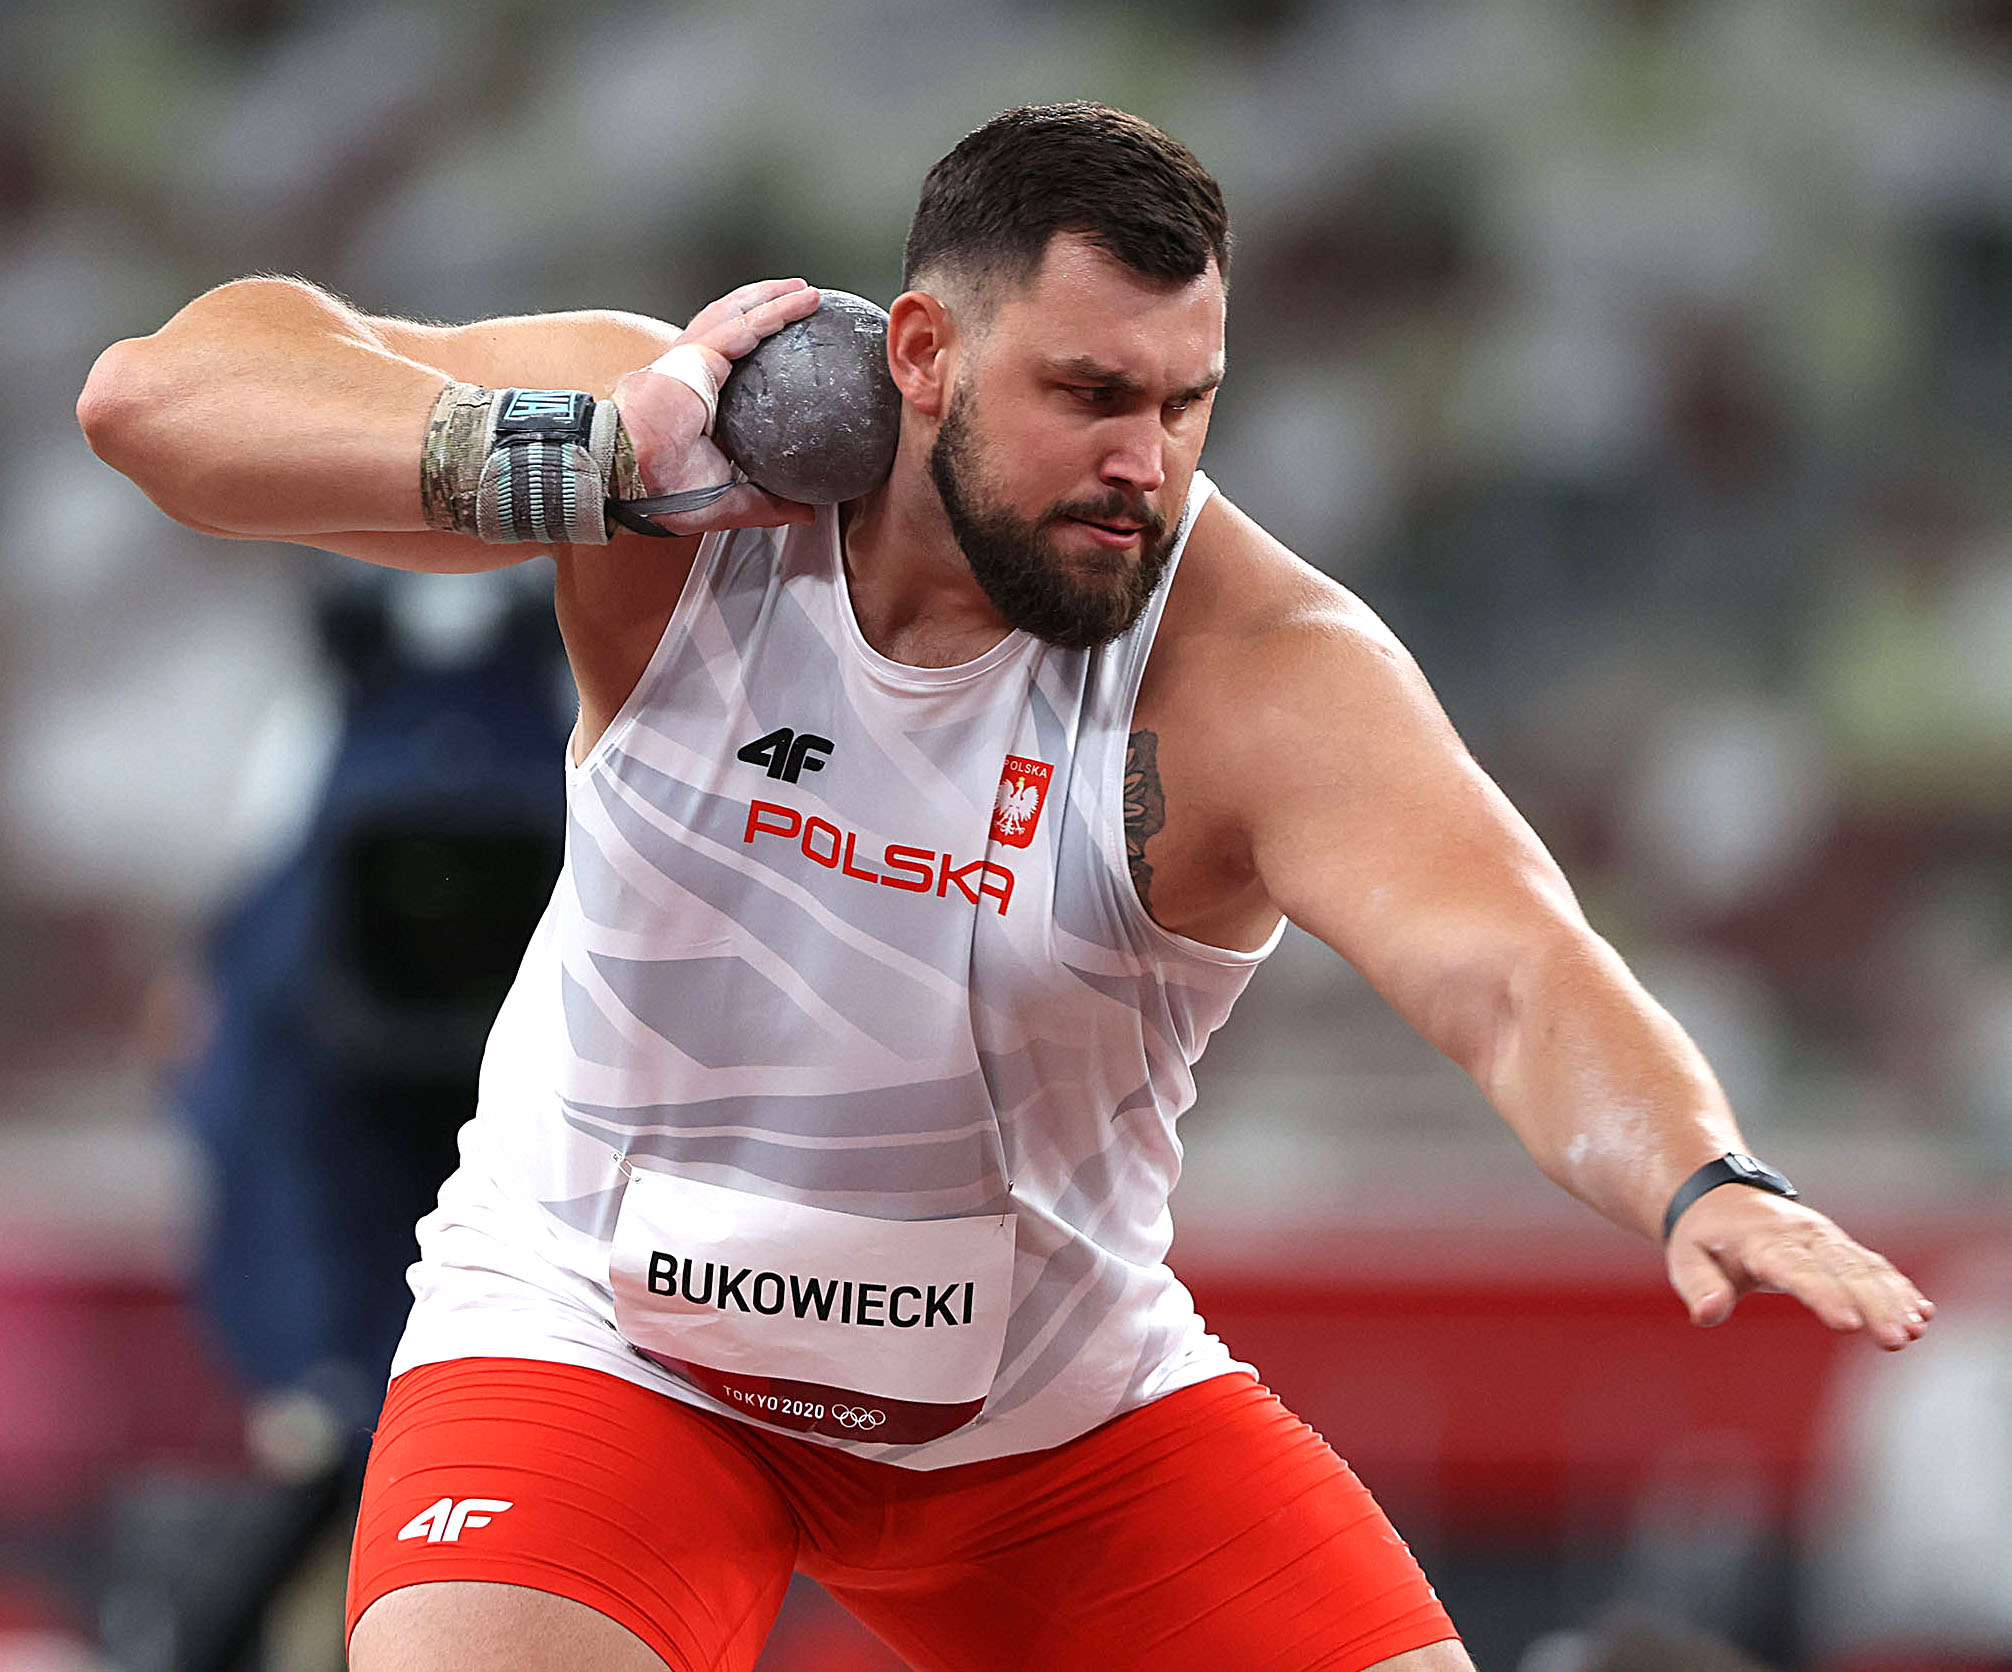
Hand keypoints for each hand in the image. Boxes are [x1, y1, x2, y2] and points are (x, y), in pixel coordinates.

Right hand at [611, 278, 823, 534]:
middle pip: (733, 329)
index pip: (731, 367)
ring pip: (735, 316)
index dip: (758, 350)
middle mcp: (691, 376)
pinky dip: (771, 311)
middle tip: (802, 303)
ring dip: (770, 300)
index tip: (792, 348)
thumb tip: (807, 512)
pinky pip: (741, 327)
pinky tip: (798, 302)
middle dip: (766, 309)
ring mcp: (689, 362)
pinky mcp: (693, 356)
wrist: (633, 480)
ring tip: (804, 292)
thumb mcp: (729, 500)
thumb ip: (768, 502)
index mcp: (696, 405)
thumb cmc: (662, 492)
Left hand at [1666, 1187, 1933, 1349]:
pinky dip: (1898, 1288)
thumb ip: (1698, 1285)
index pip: (1795, 1269)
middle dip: (1874, 1304)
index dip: (1822, 1294)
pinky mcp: (1840, 1248)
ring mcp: (1825, 1240)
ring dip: (1894, 1299)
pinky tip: (1923, 1313)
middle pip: (1842, 1270)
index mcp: (1761, 1241)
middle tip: (1898, 1338)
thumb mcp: (1685, 1257)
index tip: (1848, 1322)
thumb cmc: (1705, 1237)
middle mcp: (1801, 1237)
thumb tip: (1707, 1313)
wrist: (1720, 1196)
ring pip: (1866, 1268)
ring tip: (1915, 1331)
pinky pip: (1873, 1265)